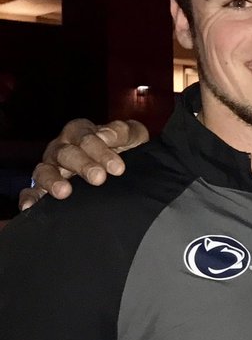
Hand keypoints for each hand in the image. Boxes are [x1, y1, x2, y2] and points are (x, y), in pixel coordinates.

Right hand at [19, 119, 148, 209]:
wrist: (123, 173)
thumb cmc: (126, 151)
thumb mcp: (133, 137)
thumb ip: (124, 132)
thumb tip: (107, 134)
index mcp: (81, 132)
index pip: (85, 137)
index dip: (100, 150)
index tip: (117, 168)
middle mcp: (63, 148)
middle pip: (66, 153)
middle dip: (82, 165)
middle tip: (98, 178)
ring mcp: (51, 167)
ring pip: (45, 170)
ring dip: (53, 180)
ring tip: (64, 192)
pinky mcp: (44, 187)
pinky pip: (32, 191)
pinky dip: (30, 197)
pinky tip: (30, 207)